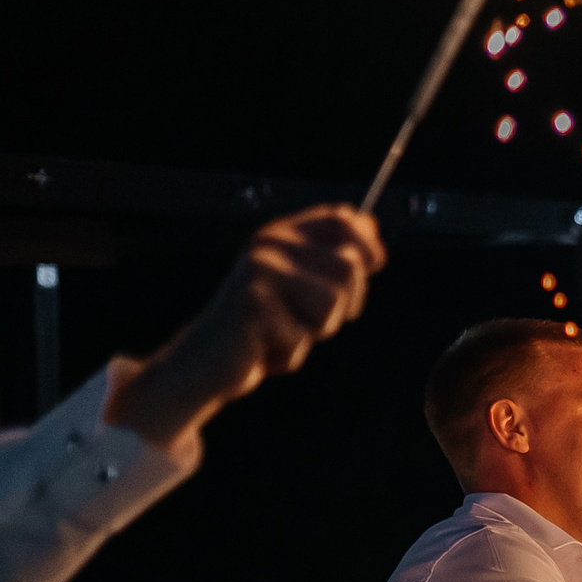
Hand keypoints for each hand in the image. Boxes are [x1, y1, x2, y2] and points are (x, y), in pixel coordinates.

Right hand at [107, 205, 385, 448]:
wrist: (207, 362)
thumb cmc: (263, 328)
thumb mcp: (302, 289)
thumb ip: (332, 258)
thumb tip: (371, 224)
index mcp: (281, 235)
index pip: (341, 219)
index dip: (367, 243)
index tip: (375, 262)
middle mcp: (268, 244)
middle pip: (349, 267)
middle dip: (345, 305)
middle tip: (306, 319)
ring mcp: (258, 270)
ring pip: (333, 304)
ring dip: (315, 331)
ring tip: (281, 331)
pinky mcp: (252, 303)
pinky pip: (303, 336)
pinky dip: (290, 353)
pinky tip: (262, 348)